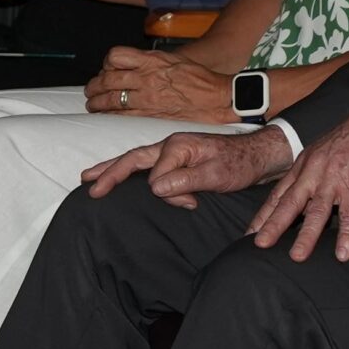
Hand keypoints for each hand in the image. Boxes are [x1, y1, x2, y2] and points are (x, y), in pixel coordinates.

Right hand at [81, 123, 293, 209]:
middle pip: (132, 159)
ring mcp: (173, 150)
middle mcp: (171, 144)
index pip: (156, 177)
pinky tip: (121, 176)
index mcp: (177, 146)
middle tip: (87, 184)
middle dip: (109, 172)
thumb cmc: (241, 164)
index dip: (170, 195)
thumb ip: (185, 180)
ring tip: (91, 177)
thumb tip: (154, 188)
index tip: (192, 203)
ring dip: (114, 169)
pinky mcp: (178, 158)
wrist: (260, 155)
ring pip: (136, 160)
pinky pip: (147, 164)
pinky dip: (131, 170)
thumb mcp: (216, 175)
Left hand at [85, 45, 235, 118]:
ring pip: (112, 98)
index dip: (106, 63)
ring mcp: (148, 97)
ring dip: (97, 102)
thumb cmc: (200, 79)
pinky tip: (106, 116)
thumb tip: (134, 66)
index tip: (105, 69)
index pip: (116, 56)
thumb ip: (152, 62)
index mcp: (152, 61)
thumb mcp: (174, 59)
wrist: (217, 98)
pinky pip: (122, 115)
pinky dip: (110, 116)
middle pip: (109, 79)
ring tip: (93, 104)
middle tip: (91, 90)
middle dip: (95, 85)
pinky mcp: (151, 115)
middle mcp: (147, 77)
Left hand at [246, 108, 348, 262]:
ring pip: (316, 212)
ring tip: (297, 257)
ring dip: (306, 236)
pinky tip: (342, 253)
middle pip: (290, 203)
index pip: (279, 193)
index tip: (251, 233)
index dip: (264, 214)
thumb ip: (312, 173)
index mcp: (305, 165)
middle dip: (273, 226)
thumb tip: (305, 197)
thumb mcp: (324, 151)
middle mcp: (315, 173)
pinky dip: (347, 235)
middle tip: (260, 245)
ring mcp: (335, 180)